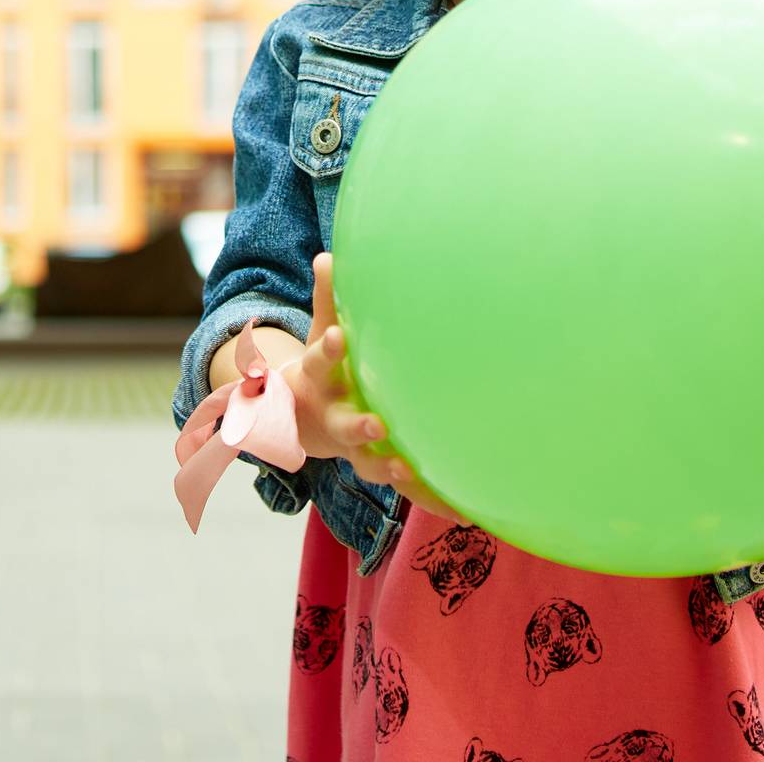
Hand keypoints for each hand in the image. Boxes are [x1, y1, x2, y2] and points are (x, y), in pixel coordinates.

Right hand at [280, 253, 468, 524]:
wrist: (302, 417)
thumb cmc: (325, 363)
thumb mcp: (323, 329)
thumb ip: (330, 298)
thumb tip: (329, 255)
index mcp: (320, 378)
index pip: (321, 361)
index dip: (329, 351)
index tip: (340, 338)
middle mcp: (334, 417)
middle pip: (342, 426)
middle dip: (358, 428)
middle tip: (377, 423)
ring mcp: (355, 449)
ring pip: (368, 464)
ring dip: (388, 468)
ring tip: (409, 468)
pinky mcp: (379, 467)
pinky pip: (404, 488)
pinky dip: (430, 498)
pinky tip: (462, 507)